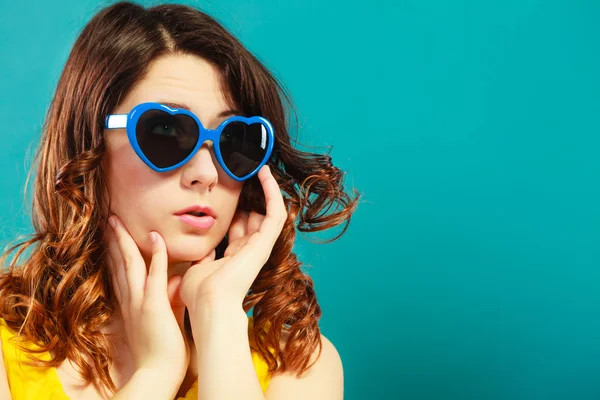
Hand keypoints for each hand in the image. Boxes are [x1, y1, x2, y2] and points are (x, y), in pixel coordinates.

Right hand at [104, 215, 189, 386]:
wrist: (159, 374)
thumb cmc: (164, 351)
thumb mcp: (166, 318)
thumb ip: (171, 297)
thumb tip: (180, 279)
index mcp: (132, 304)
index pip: (120, 273)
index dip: (114, 253)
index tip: (110, 235)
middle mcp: (131, 300)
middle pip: (118, 264)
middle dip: (112, 241)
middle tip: (106, 219)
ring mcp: (140, 302)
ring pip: (130, 264)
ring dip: (124, 240)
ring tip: (116, 220)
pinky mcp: (154, 306)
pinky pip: (155, 275)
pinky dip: (156, 255)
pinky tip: (156, 237)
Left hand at [179, 165, 287, 310]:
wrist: (208, 303)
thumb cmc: (199, 292)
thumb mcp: (196, 268)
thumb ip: (199, 257)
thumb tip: (193, 248)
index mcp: (233, 258)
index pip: (239, 231)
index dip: (236, 212)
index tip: (229, 194)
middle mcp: (249, 251)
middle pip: (255, 219)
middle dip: (252, 198)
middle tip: (246, 175)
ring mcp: (259, 246)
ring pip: (271, 213)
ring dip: (268, 190)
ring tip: (261, 169)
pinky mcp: (265, 242)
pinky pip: (275, 212)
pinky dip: (272, 193)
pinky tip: (264, 174)